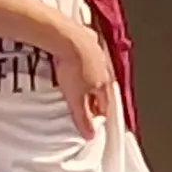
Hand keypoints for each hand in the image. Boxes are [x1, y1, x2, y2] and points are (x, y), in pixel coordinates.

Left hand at [59, 22, 118, 137]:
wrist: (66, 38)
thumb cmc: (73, 66)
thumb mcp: (75, 99)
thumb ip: (83, 118)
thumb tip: (89, 134)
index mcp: (103, 84)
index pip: (105, 104)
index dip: (99, 114)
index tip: (94, 120)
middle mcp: (103, 68)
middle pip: (102, 87)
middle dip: (96, 96)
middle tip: (88, 103)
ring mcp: (96, 52)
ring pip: (96, 68)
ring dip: (91, 76)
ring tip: (82, 81)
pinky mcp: (87, 38)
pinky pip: (88, 50)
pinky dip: (84, 56)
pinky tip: (76, 56)